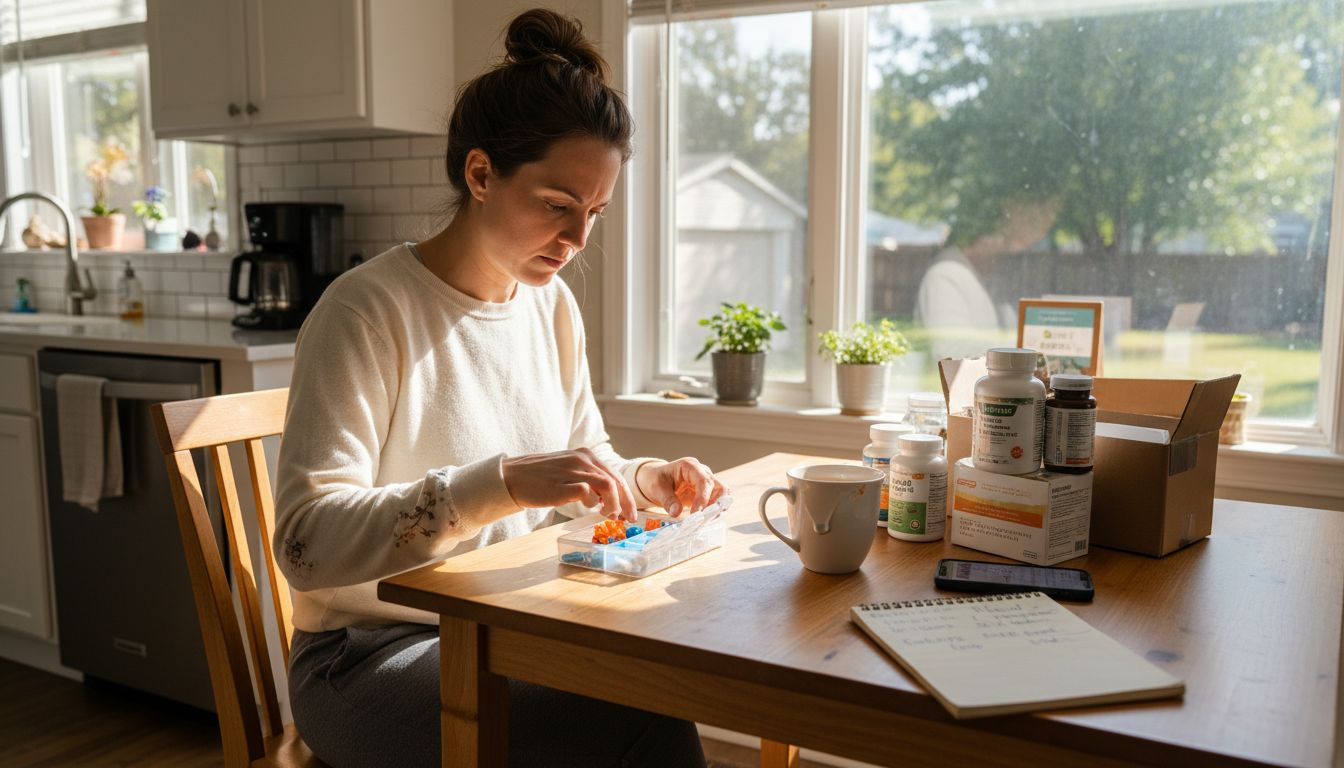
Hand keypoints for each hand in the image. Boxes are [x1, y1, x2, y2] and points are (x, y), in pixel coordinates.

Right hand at [501, 448, 636, 521]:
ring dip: (612, 504)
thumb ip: (588, 479)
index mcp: (585, 455)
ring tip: (607, 515)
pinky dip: (591, 502)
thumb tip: (607, 500)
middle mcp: (582, 459)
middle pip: (615, 481)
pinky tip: (588, 508)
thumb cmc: (541, 478)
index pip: (615, 475)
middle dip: (625, 502)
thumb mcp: (569, 471)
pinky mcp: (561, 485)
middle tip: (627, 518)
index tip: (631, 511)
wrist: (513, 477)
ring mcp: (571, 471)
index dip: (627, 495)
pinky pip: (586, 492)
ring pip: (606, 486)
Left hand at [635, 458, 725, 517]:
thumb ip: (667, 500)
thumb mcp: (656, 488)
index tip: (696, 514)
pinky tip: (702, 522)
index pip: (704, 481)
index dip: (703, 498)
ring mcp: (706, 484)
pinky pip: (715, 504)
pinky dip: (712, 514)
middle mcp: (702, 473)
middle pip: (720, 487)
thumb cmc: (655, 480)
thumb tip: (676, 513)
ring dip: (716, 510)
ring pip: (722, 497)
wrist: (654, 480)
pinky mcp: (706, 495)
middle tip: (705, 519)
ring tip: (703, 522)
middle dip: (716, 504)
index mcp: (690, 466)